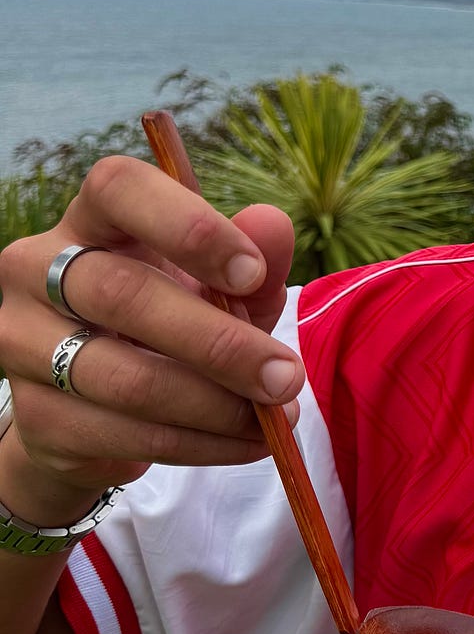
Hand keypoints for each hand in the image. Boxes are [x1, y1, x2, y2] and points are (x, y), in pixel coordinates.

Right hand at [0, 156, 303, 519]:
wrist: (100, 407)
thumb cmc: (170, 322)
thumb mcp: (219, 288)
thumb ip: (252, 260)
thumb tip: (274, 225)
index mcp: (89, 218)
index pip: (118, 188)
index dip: (188, 226)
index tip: (253, 272)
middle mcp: (36, 270)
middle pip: (121, 294)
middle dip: (219, 343)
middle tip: (286, 376)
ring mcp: (22, 342)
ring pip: (124, 379)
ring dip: (215, 407)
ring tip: (276, 418)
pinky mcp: (34, 414)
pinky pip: (123, 435)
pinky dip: (199, 444)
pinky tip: (245, 444)